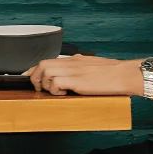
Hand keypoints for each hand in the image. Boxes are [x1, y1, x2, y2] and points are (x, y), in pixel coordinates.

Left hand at [24, 55, 140, 96]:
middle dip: (34, 77)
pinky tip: (64, 94)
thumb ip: (79, 69)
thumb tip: (71, 75)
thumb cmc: (112, 73)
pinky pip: (56, 83)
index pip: (48, 60)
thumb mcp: (92, 67)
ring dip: (45, 84)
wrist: (125, 74)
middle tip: (38, 88)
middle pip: (42, 64)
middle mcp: (71, 62)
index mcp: (74, 59)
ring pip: (45, 71)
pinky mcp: (77, 80)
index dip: (34, 69)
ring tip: (54, 91)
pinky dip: (55, 90)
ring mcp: (73, 70)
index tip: (27, 75)